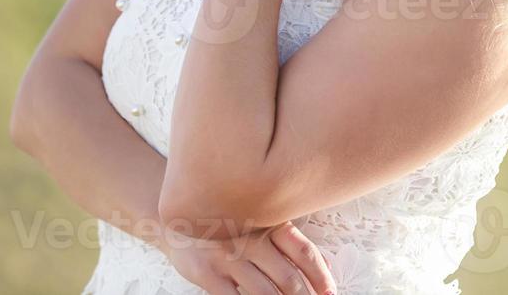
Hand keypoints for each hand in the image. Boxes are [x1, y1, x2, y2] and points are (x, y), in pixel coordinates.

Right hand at [162, 218, 337, 294]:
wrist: (177, 219)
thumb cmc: (228, 225)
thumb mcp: (259, 222)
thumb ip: (288, 241)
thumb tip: (326, 266)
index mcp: (268, 222)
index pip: (303, 252)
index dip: (321, 276)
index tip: (330, 294)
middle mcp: (250, 237)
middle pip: (288, 278)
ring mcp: (228, 257)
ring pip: (265, 294)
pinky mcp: (208, 274)